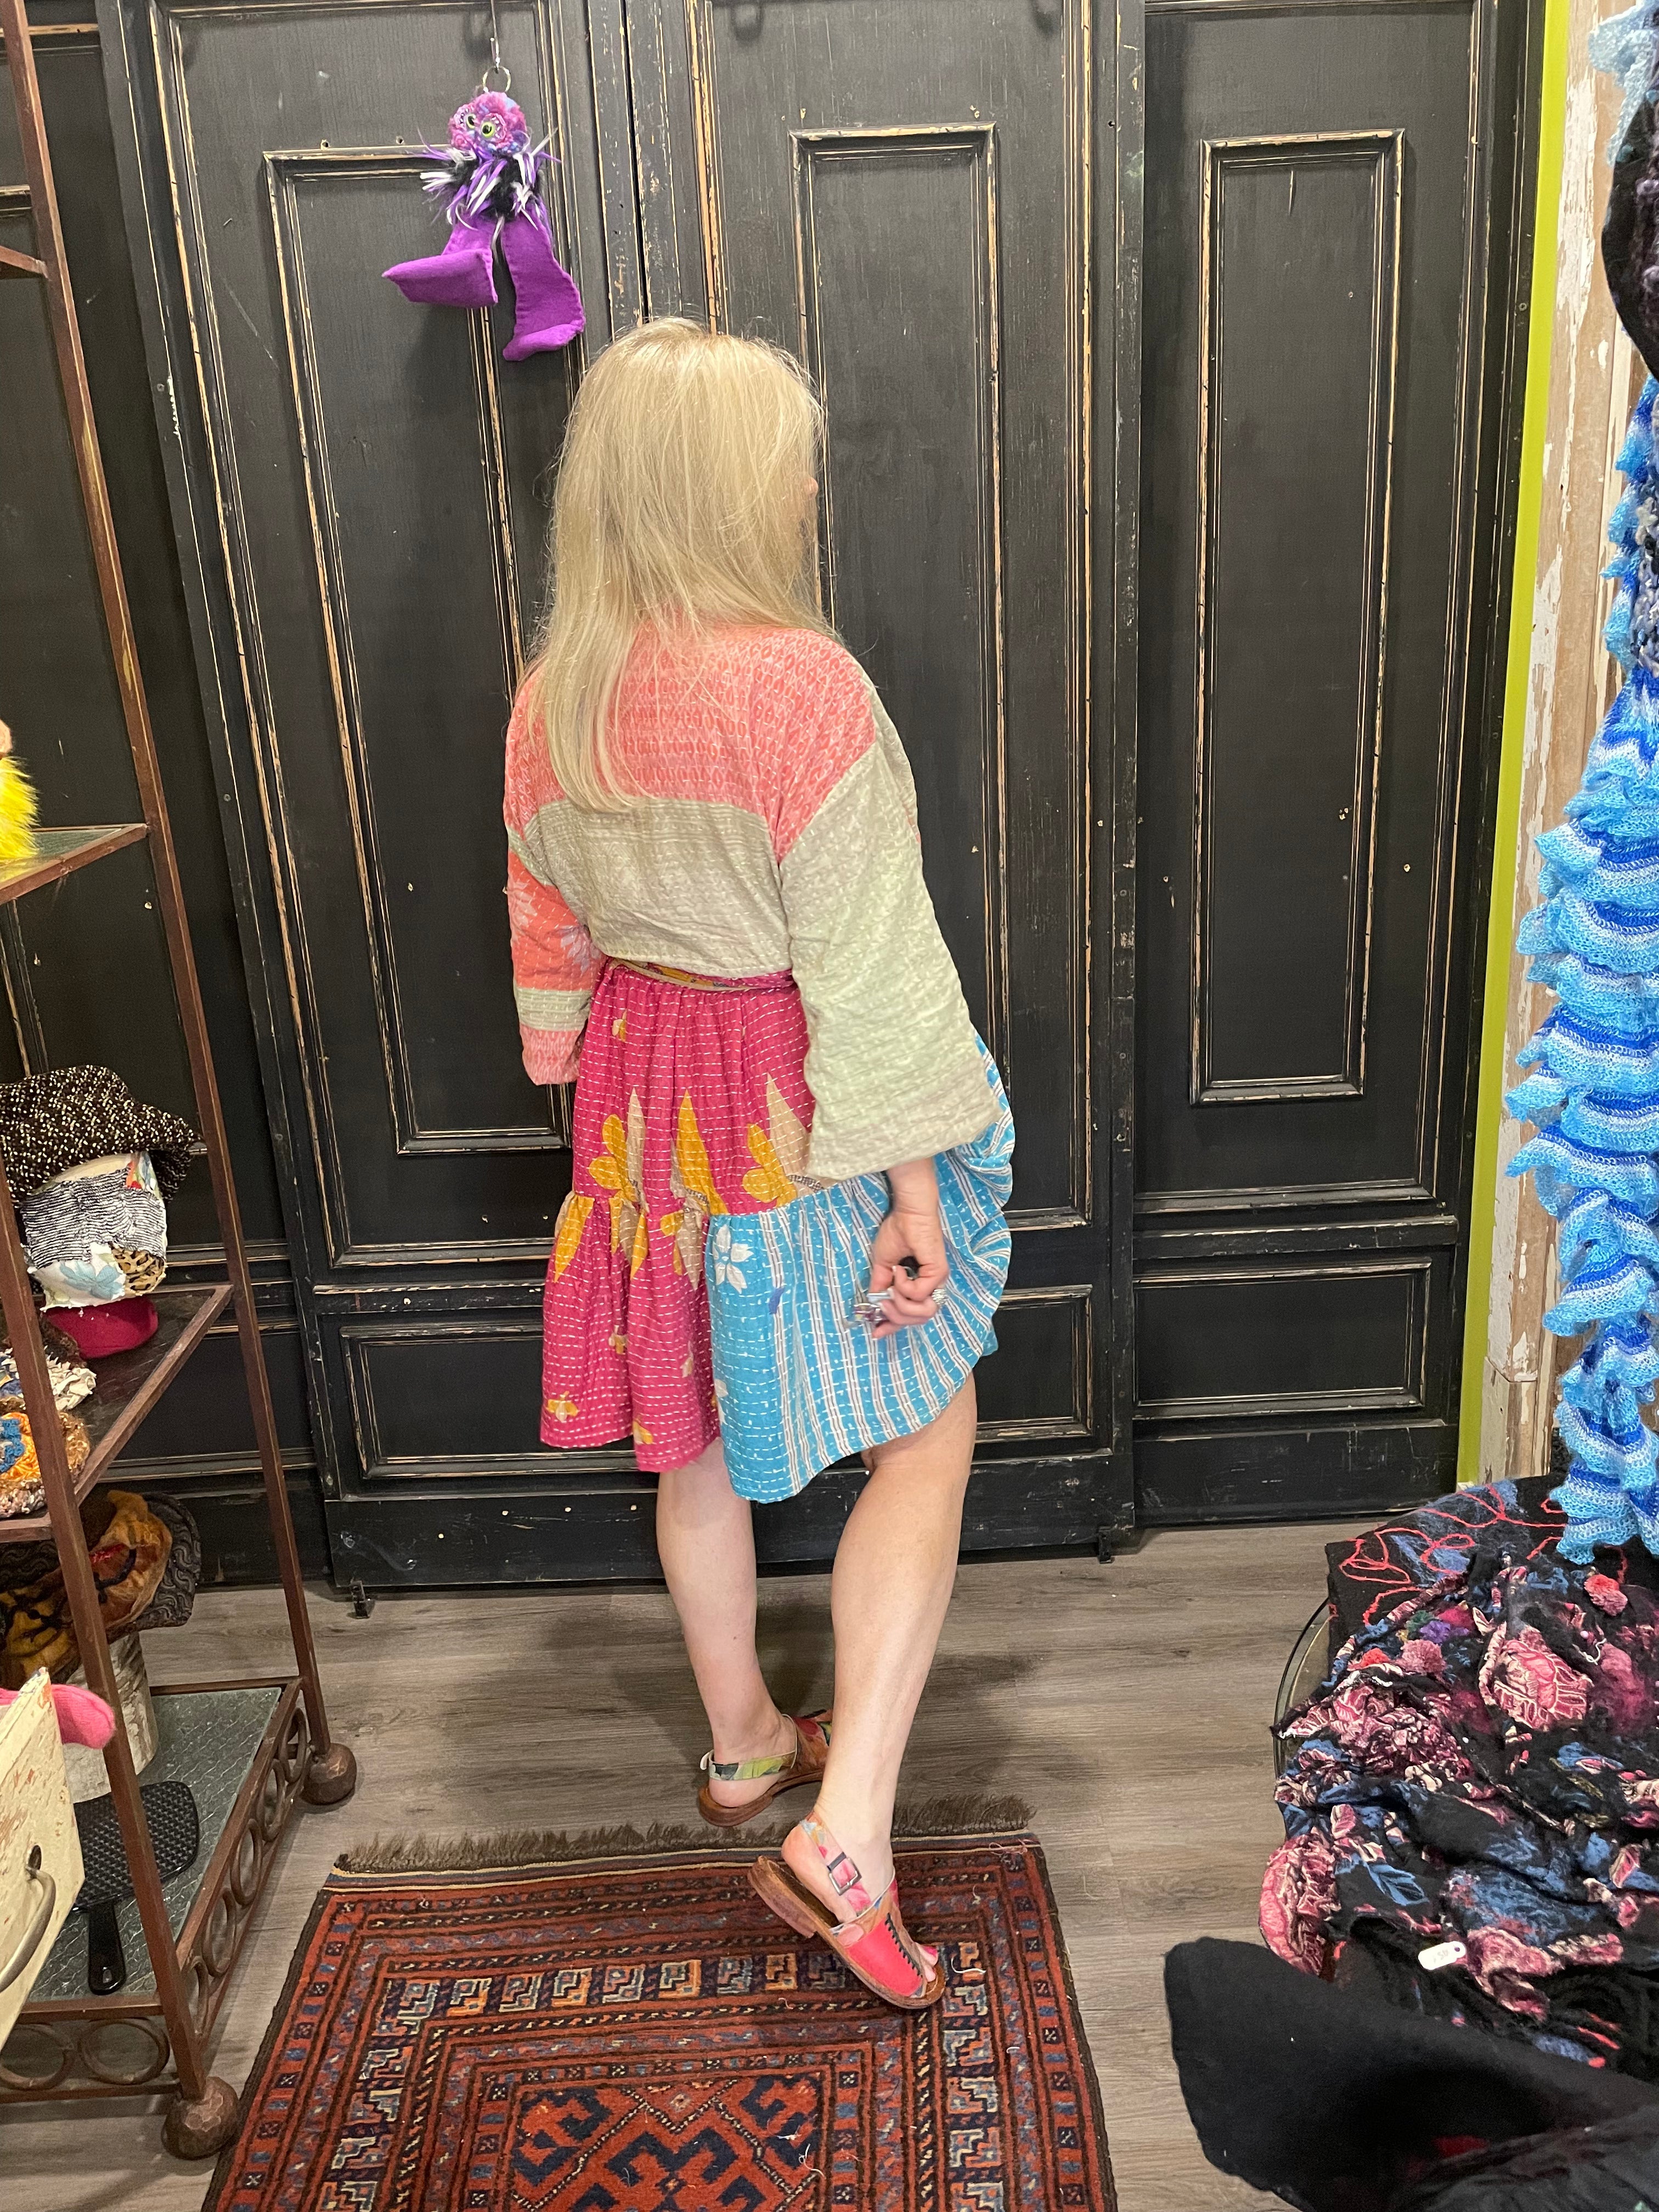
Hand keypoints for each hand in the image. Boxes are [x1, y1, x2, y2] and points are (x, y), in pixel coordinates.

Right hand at [866, 1161, 947, 1336]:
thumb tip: (874, 1305)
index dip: (894, 1326)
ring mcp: (937, 1281)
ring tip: (891, 1288)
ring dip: (901, 1304)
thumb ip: (881, 1285)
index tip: (876, 1331)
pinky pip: (918, 1294)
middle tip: (882, 1301)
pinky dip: (903, 1286)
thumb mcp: (883, 1265)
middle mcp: (932, 1286)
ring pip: (922, 1313)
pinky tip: (898, 1269)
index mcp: (920, 1285)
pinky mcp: (938, 1273)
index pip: (912, 1315)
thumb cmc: (898, 1231)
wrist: (908, 1212)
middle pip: (918, 1320)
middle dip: (895, 1316)